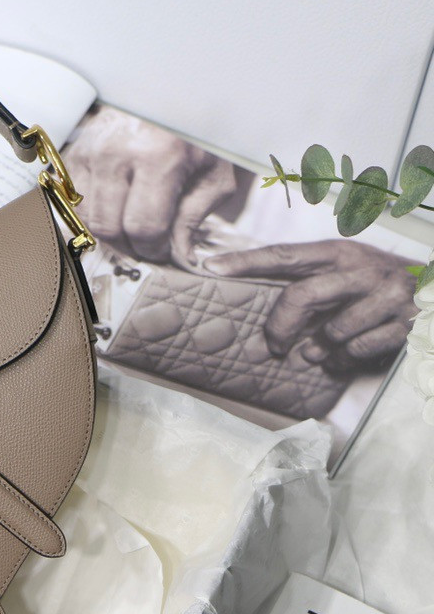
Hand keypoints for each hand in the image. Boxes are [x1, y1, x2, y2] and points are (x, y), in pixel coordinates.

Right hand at [61, 106, 239, 265]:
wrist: (168, 91)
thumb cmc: (195, 133)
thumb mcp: (212, 174)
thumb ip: (194, 219)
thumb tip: (179, 258)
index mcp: (158, 156)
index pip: (144, 227)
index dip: (154, 249)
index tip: (163, 251)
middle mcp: (117, 152)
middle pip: (109, 228)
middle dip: (130, 246)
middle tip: (148, 244)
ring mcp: (90, 151)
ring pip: (88, 219)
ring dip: (110, 232)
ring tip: (133, 225)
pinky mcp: (75, 153)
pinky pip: (75, 202)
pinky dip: (95, 213)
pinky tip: (117, 206)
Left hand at [203, 240, 417, 369]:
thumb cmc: (375, 285)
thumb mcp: (344, 271)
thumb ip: (307, 284)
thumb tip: (264, 313)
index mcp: (339, 253)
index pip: (284, 255)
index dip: (246, 261)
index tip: (210, 267)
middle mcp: (361, 270)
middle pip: (301, 297)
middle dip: (280, 327)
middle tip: (275, 345)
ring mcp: (385, 296)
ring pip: (331, 333)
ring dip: (320, 349)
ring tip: (320, 349)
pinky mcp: (403, 324)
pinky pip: (356, 352)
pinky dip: (346, 360)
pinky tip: (348, 354)